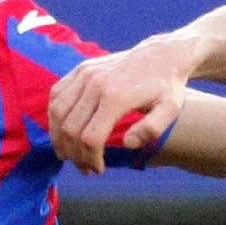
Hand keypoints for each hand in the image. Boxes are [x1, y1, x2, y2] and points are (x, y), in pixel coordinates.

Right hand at [49, 37, 205, 171]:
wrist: (161, 55)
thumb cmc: (167, 87)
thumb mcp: (170, 109)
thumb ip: (152, 129)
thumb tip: (128, 144)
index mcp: (116, 97)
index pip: (90, 137)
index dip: (90, 158)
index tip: (98, 169)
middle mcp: (95, 83)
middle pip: (70, 128)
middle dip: (74, 154)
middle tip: (85, 167)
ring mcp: (85, 74)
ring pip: (57, 113)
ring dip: (59, 138)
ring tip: (68, 154)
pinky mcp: (80, 69)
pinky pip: (57, 95)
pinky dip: (55, 116)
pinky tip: (63, 130)